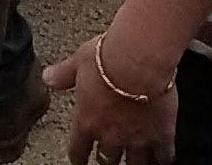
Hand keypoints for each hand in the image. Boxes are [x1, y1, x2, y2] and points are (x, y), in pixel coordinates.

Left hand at [50, 35, 177, 164]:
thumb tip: (47, 77)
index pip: (77, 150)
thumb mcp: (78, 61)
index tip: (79, 161)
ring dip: (133, 164)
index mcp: (87, 121)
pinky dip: (163, 159)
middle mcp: (111, 136)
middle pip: (106, 160)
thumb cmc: (107, 58)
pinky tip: (163, 158)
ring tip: (134, 163)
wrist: (139, 59)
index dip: (77, 158)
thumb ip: (63, 74)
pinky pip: (164, 156)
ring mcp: (136, 138)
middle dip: (106, 159)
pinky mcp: (161, 135)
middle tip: (107, 158)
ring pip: (134, 164)